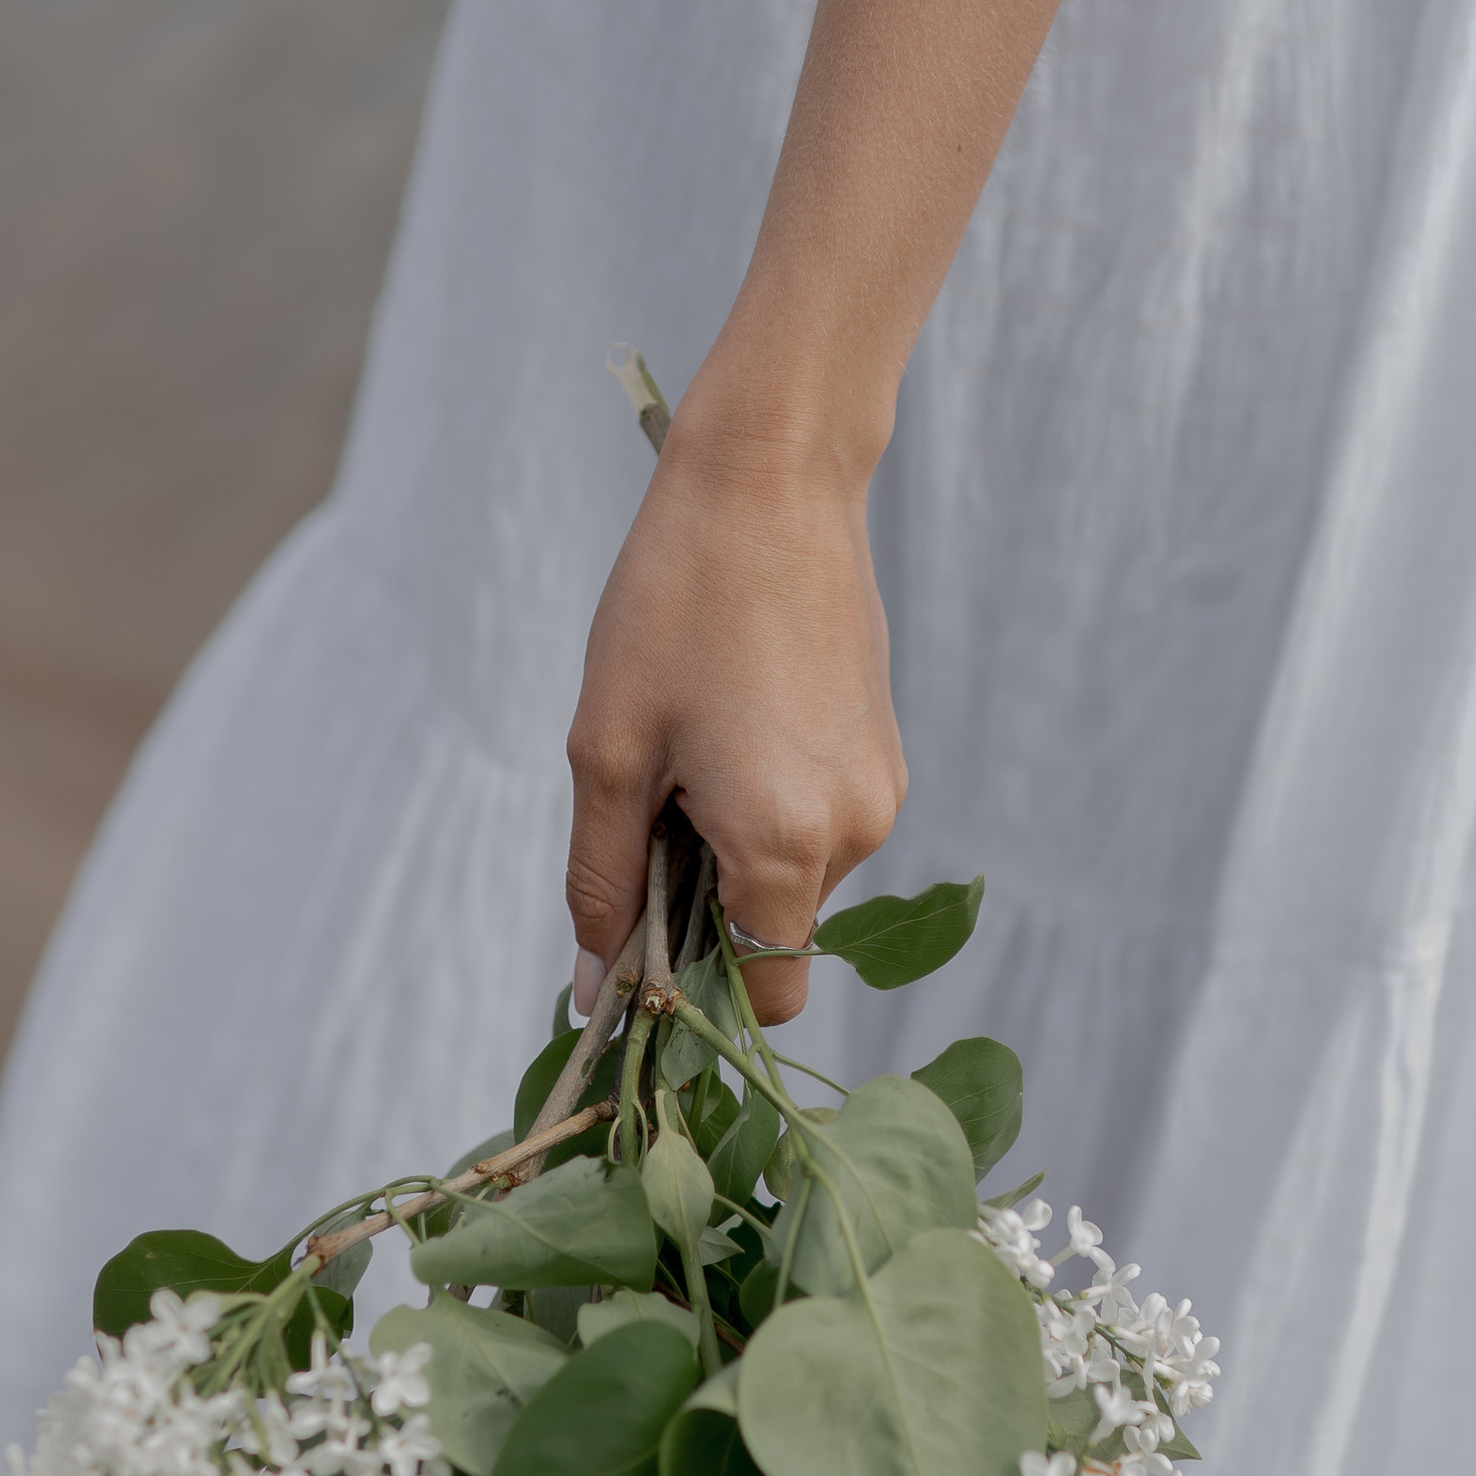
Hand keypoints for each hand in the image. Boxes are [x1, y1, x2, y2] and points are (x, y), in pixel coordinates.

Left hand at [564, 403, 906, 1024]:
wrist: (773, 481)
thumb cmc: (676, 603)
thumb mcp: (608, 749)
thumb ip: (601, 880)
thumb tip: (594, 987)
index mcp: (787, 841)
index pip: (766, 993)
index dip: (696, 994)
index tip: (634, 948)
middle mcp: (856, 831)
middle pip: (773, 933)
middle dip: (702, 905)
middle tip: (643, 804)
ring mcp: (879, 789)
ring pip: (791, 875)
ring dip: (728, 847)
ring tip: (685, 746)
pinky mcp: (882, 752)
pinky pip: (815, 821)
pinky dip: (762, 806)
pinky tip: (724, 723)